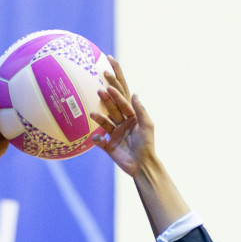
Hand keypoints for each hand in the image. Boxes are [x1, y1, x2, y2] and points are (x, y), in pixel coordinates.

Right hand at [89, 56, 153, 175]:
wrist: (142, 165)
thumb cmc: (147, 145)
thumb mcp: (147, 125)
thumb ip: (140, 109)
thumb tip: (134, 93)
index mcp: (132, 116)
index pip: (123, 98)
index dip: (116, 87)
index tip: (108, 76)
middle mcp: (122, 123)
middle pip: (112, 108)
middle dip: (106, 99)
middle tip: (98, 90)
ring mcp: (114, 134)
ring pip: (104, 122)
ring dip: (98, 117)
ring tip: (93, 113)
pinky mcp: (108, 146)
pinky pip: (99, 141)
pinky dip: (97, 139)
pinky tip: (97, 138)